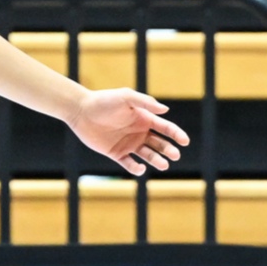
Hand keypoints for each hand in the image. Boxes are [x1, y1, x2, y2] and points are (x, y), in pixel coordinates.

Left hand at [71, 87, 188, 173]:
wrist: (81, 111)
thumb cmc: (104, 101)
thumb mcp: (126, 97)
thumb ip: (145, 102)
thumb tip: (165, 110)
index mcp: (144, 118)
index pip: (165, 128)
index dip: (176, 134)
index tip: (185, 141)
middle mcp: (138, 132)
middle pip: (159, 143)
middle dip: (169, 150)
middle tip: (175, 155)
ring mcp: (128, 143)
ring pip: (148, 155)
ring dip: (157, 160)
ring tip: (164, 165)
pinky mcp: (116, 153)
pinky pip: (129, 163)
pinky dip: (136, 168)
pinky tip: (140, 168)